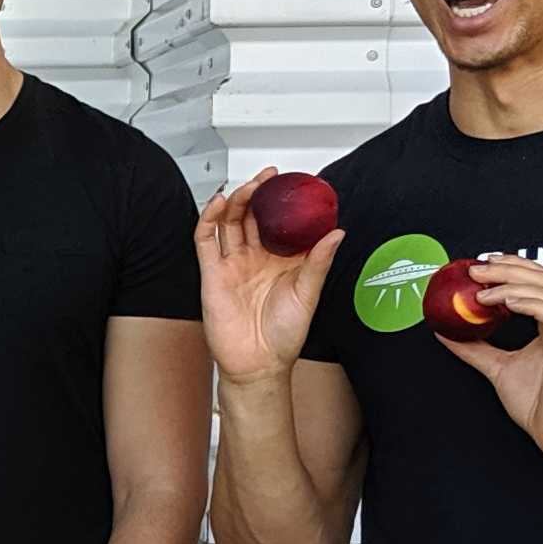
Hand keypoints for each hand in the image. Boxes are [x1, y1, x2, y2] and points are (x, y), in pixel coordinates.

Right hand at [197, 171, 343, 385]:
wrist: (258, 365)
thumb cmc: (283, 337)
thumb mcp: (309, 295)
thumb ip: (319, 262)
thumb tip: (336, 233)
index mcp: (281, 262)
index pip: (281, 223)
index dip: (285, 203)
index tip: (295, 184)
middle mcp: (256, 259)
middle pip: (252, 216)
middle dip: (260, 193)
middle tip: (270, 178)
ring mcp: (233, 264)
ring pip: (230, 221)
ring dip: (238, 200)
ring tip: (249, 186)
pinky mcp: (212, 273)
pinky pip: (206, 240)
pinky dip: (209, 218)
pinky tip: (219, 203)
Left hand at [437, 253, 542, 460]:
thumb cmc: (541, 405)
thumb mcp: (499, 368)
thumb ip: (476, 349)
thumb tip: (447, 332)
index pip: (537, 280)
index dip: (511, 266)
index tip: (481, 264)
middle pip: (541, 276)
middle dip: (506, 267)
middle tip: (475, 269)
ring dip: (510, 284)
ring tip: (481, 290)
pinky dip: (526, 303)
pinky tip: (504, 303)